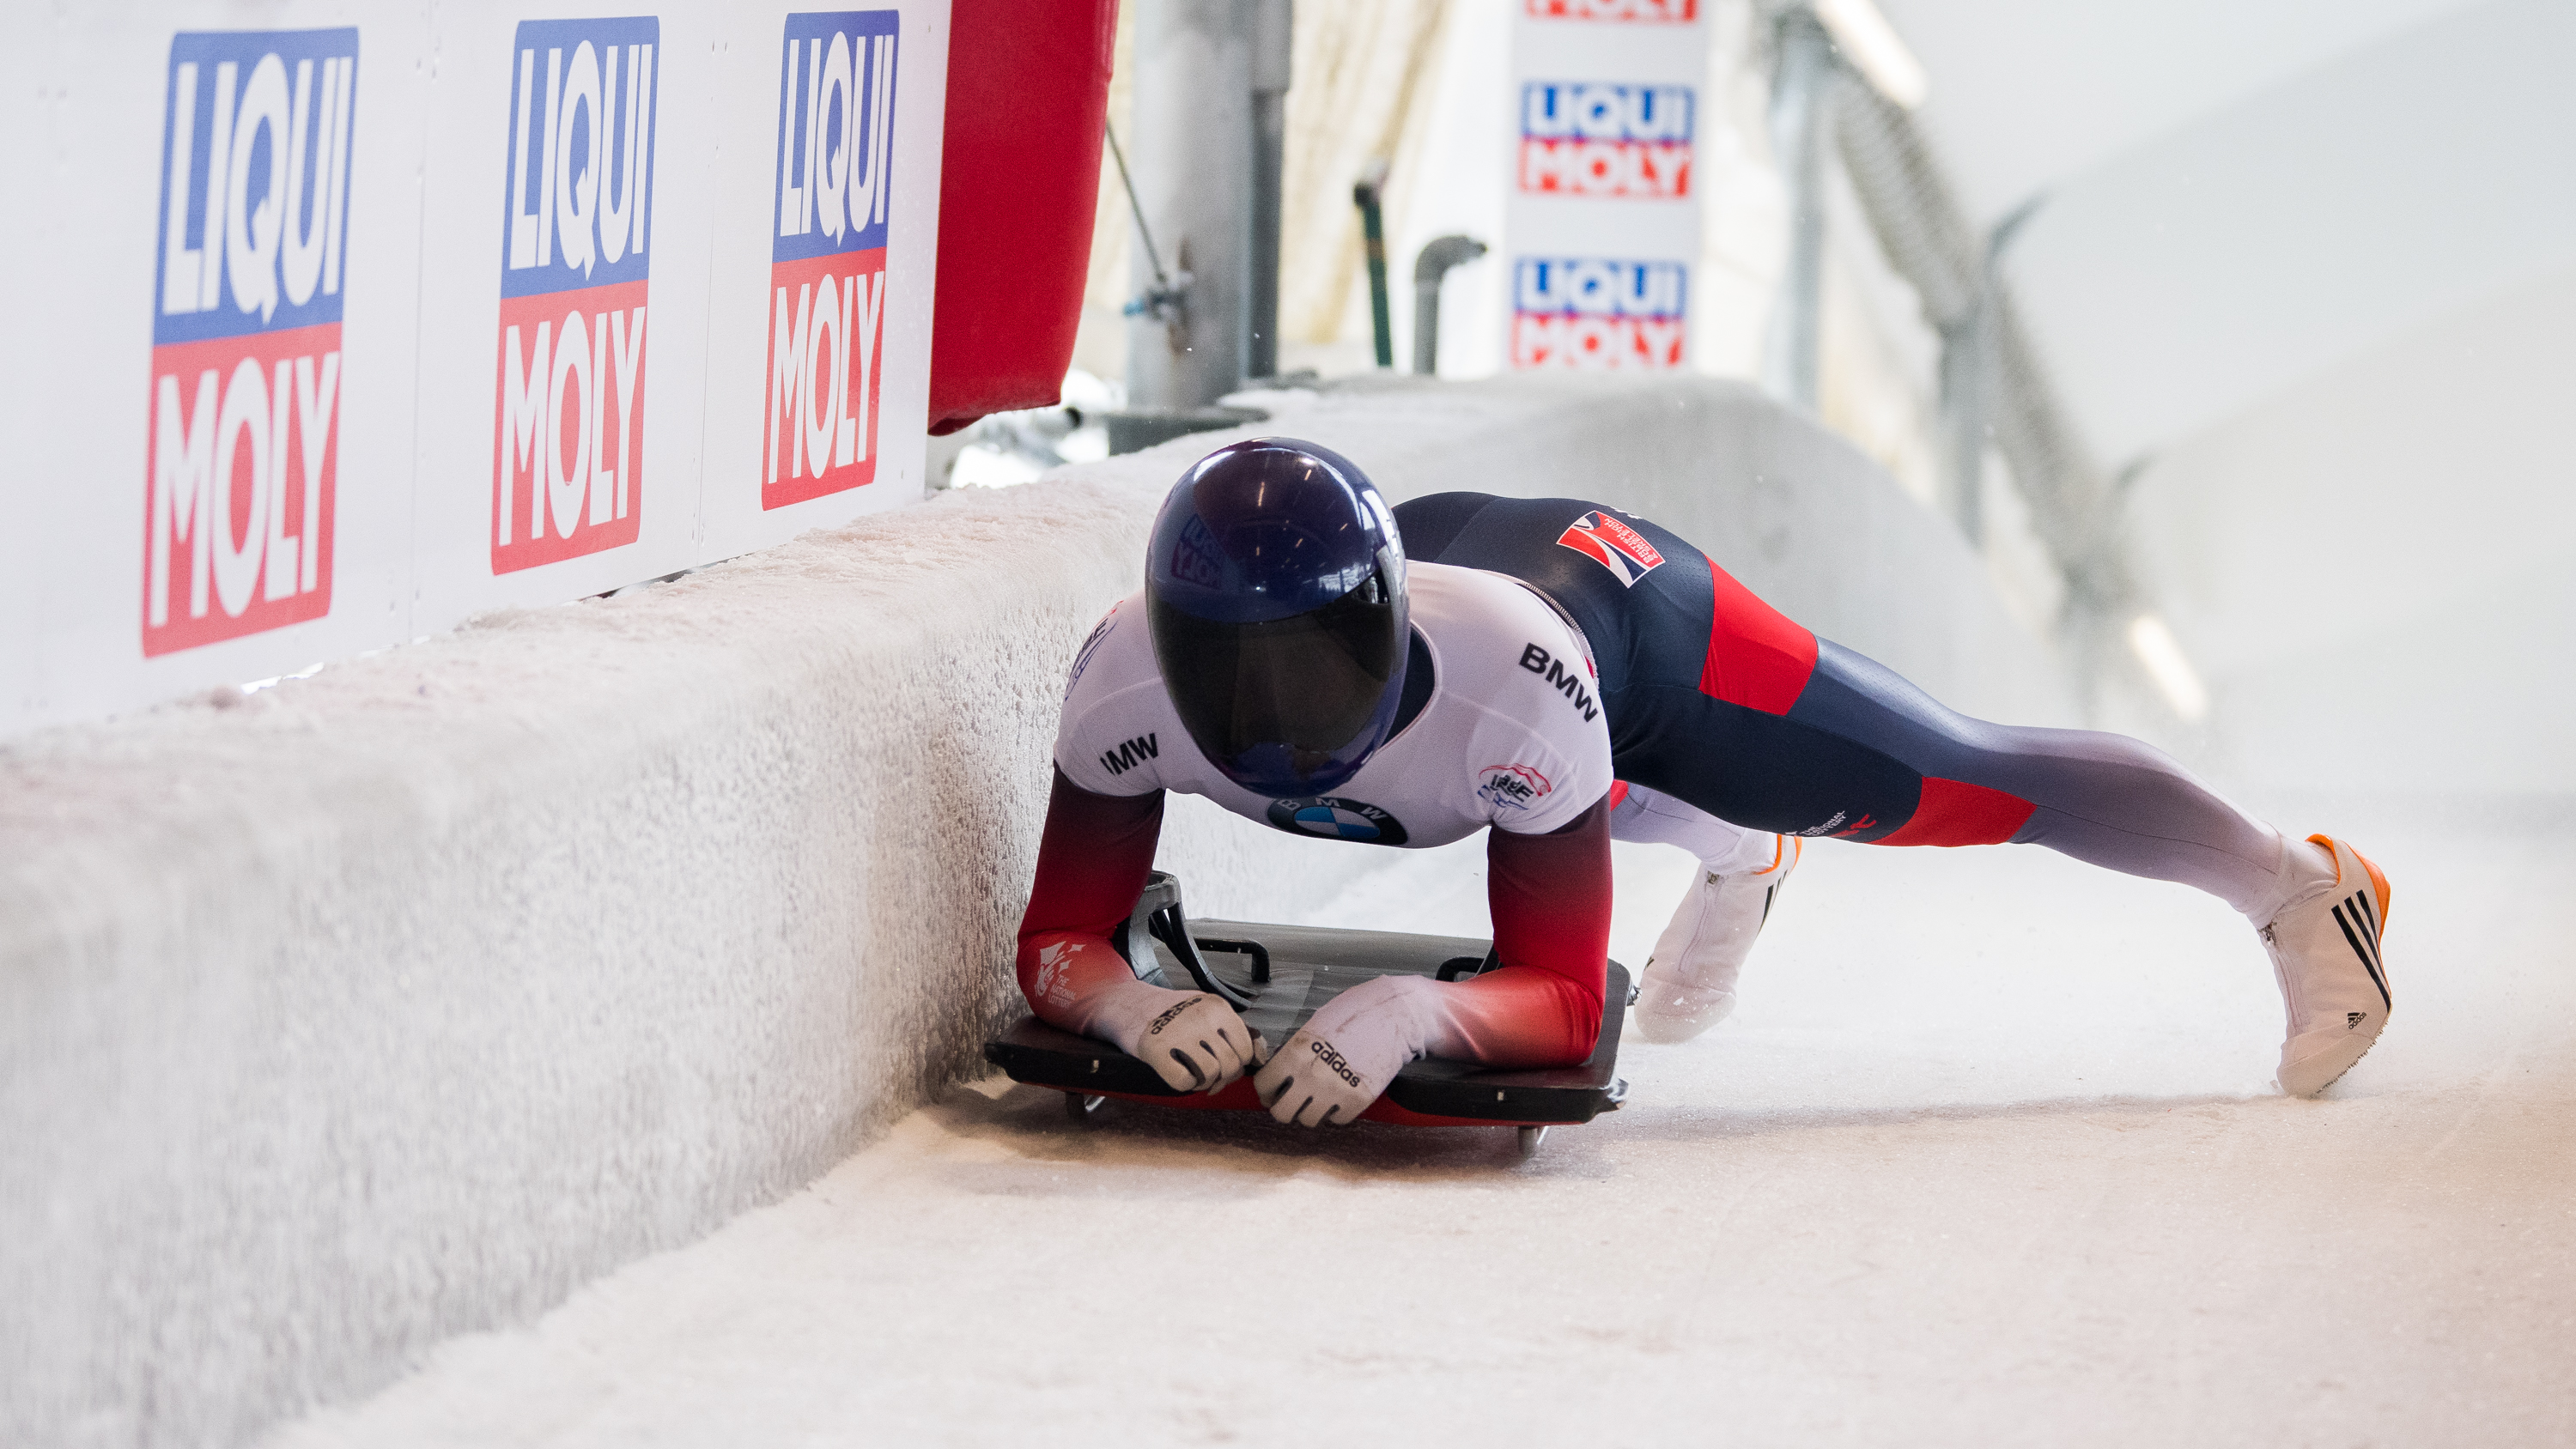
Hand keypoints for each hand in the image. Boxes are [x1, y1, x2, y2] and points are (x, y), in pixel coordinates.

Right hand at [1133, 991, 1268, 1092]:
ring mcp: (1179, 1033)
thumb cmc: (1167, 1010)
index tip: (1225, 1066)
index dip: (1238, 1063)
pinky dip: (1183, 1084)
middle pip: (1231, 1065)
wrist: (1127, 1003)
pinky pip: (1185, 1082)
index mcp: (1217, 1007)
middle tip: (1208, 1075)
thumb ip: (1229, 1029)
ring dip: (1202, 1081)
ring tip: (1191, 1072)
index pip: (1246, 1048)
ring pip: (1211, 1074)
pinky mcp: (1156, 1050)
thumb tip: (1257, 1055)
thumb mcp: (1204, 1008)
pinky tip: (1176, 1072)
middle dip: (1222, 1077)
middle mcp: (1201, 1017)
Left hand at [1252, 974, 1440, 1126]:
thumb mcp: (1315, 1025)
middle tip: (1291, 1101)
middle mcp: (1311, 1076)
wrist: (1395, 1015)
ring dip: (1311, 1111)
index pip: (1264, 1085)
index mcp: (1296, 1053)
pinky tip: (1339, 1098)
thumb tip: (1281, 1070)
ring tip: (1318, 1098)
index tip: (1272, 1091)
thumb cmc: (1354, 1013)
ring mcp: (1336, 1091)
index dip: (1267, 1090)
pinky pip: (1337, 1120)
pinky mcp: (1359, 1100)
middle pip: (1282, 1113)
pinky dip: (1336, 1113)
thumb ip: (1296, 1050)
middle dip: (1283, 1107)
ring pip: (1309, 1120)